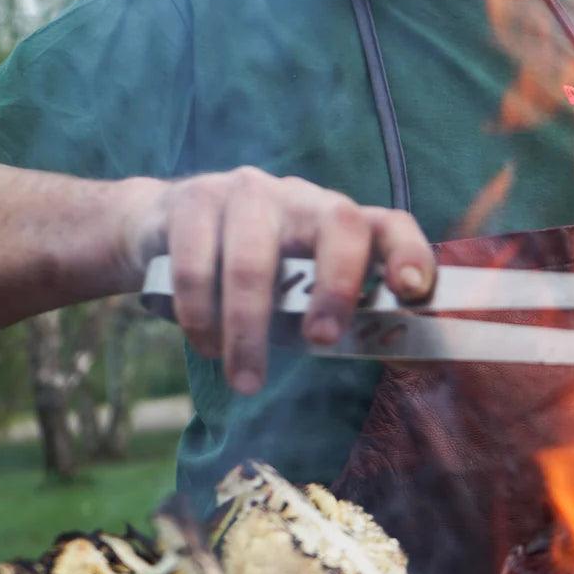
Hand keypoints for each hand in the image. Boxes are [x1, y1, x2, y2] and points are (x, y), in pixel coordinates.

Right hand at [124, 168, 434, 394]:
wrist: (160, 230)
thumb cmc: (247, 274)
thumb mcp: (292, 291)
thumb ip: (329, 316)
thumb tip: (385, 354)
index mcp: (336, 221)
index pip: (388, 225)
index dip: (409, 253)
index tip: (413, 290)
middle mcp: (300, 198)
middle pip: (338, 224)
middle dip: (336, 286)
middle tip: (322, 341)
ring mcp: (247, 192)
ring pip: (254, 259)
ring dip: (248, 329)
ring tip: (245, 381)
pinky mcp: (193, 200)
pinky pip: (196, 263)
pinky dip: (200, 315)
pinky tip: (205, 345)